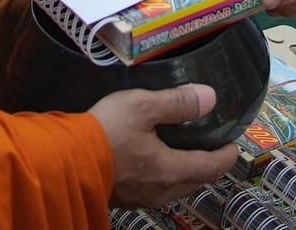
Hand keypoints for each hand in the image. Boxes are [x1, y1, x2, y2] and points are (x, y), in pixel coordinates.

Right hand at [89, 84, 239, 208]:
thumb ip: (177, 101)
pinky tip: (152, 160)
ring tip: (183, 150)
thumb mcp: (142, 106)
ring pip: (174, 187)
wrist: (63, 160)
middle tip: (211, 146)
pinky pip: (153, 188)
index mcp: (170, 170)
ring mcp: (141, 197)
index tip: (232, 145)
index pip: (211, 167)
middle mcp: (160, 190)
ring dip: (183, 171)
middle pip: (194, 181)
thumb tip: (209, 97)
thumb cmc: (104, 133)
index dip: (225, 156)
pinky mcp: (123, 196)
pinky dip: (162, 175)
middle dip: (206, 165)